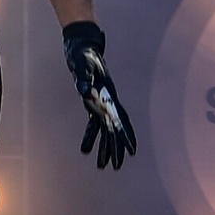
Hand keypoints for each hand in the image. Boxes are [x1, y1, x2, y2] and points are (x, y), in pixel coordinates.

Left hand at [63, 20, 136, 169]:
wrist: (82, 47)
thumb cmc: (84, 55)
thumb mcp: (82, 65)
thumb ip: (83, 78)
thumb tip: (83, 91)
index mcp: (108, 96)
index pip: (120, 120)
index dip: (127, 136)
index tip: (132, 151)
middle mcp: (107, 103)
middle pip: (114, 130)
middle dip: (115, 149)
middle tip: (116, 167)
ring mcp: (101, 104)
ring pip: (105, 131)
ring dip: (104, 148)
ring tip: (102, 166)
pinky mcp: (92, 104)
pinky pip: (93, 125)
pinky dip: (91, 137)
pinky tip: (86, 150)